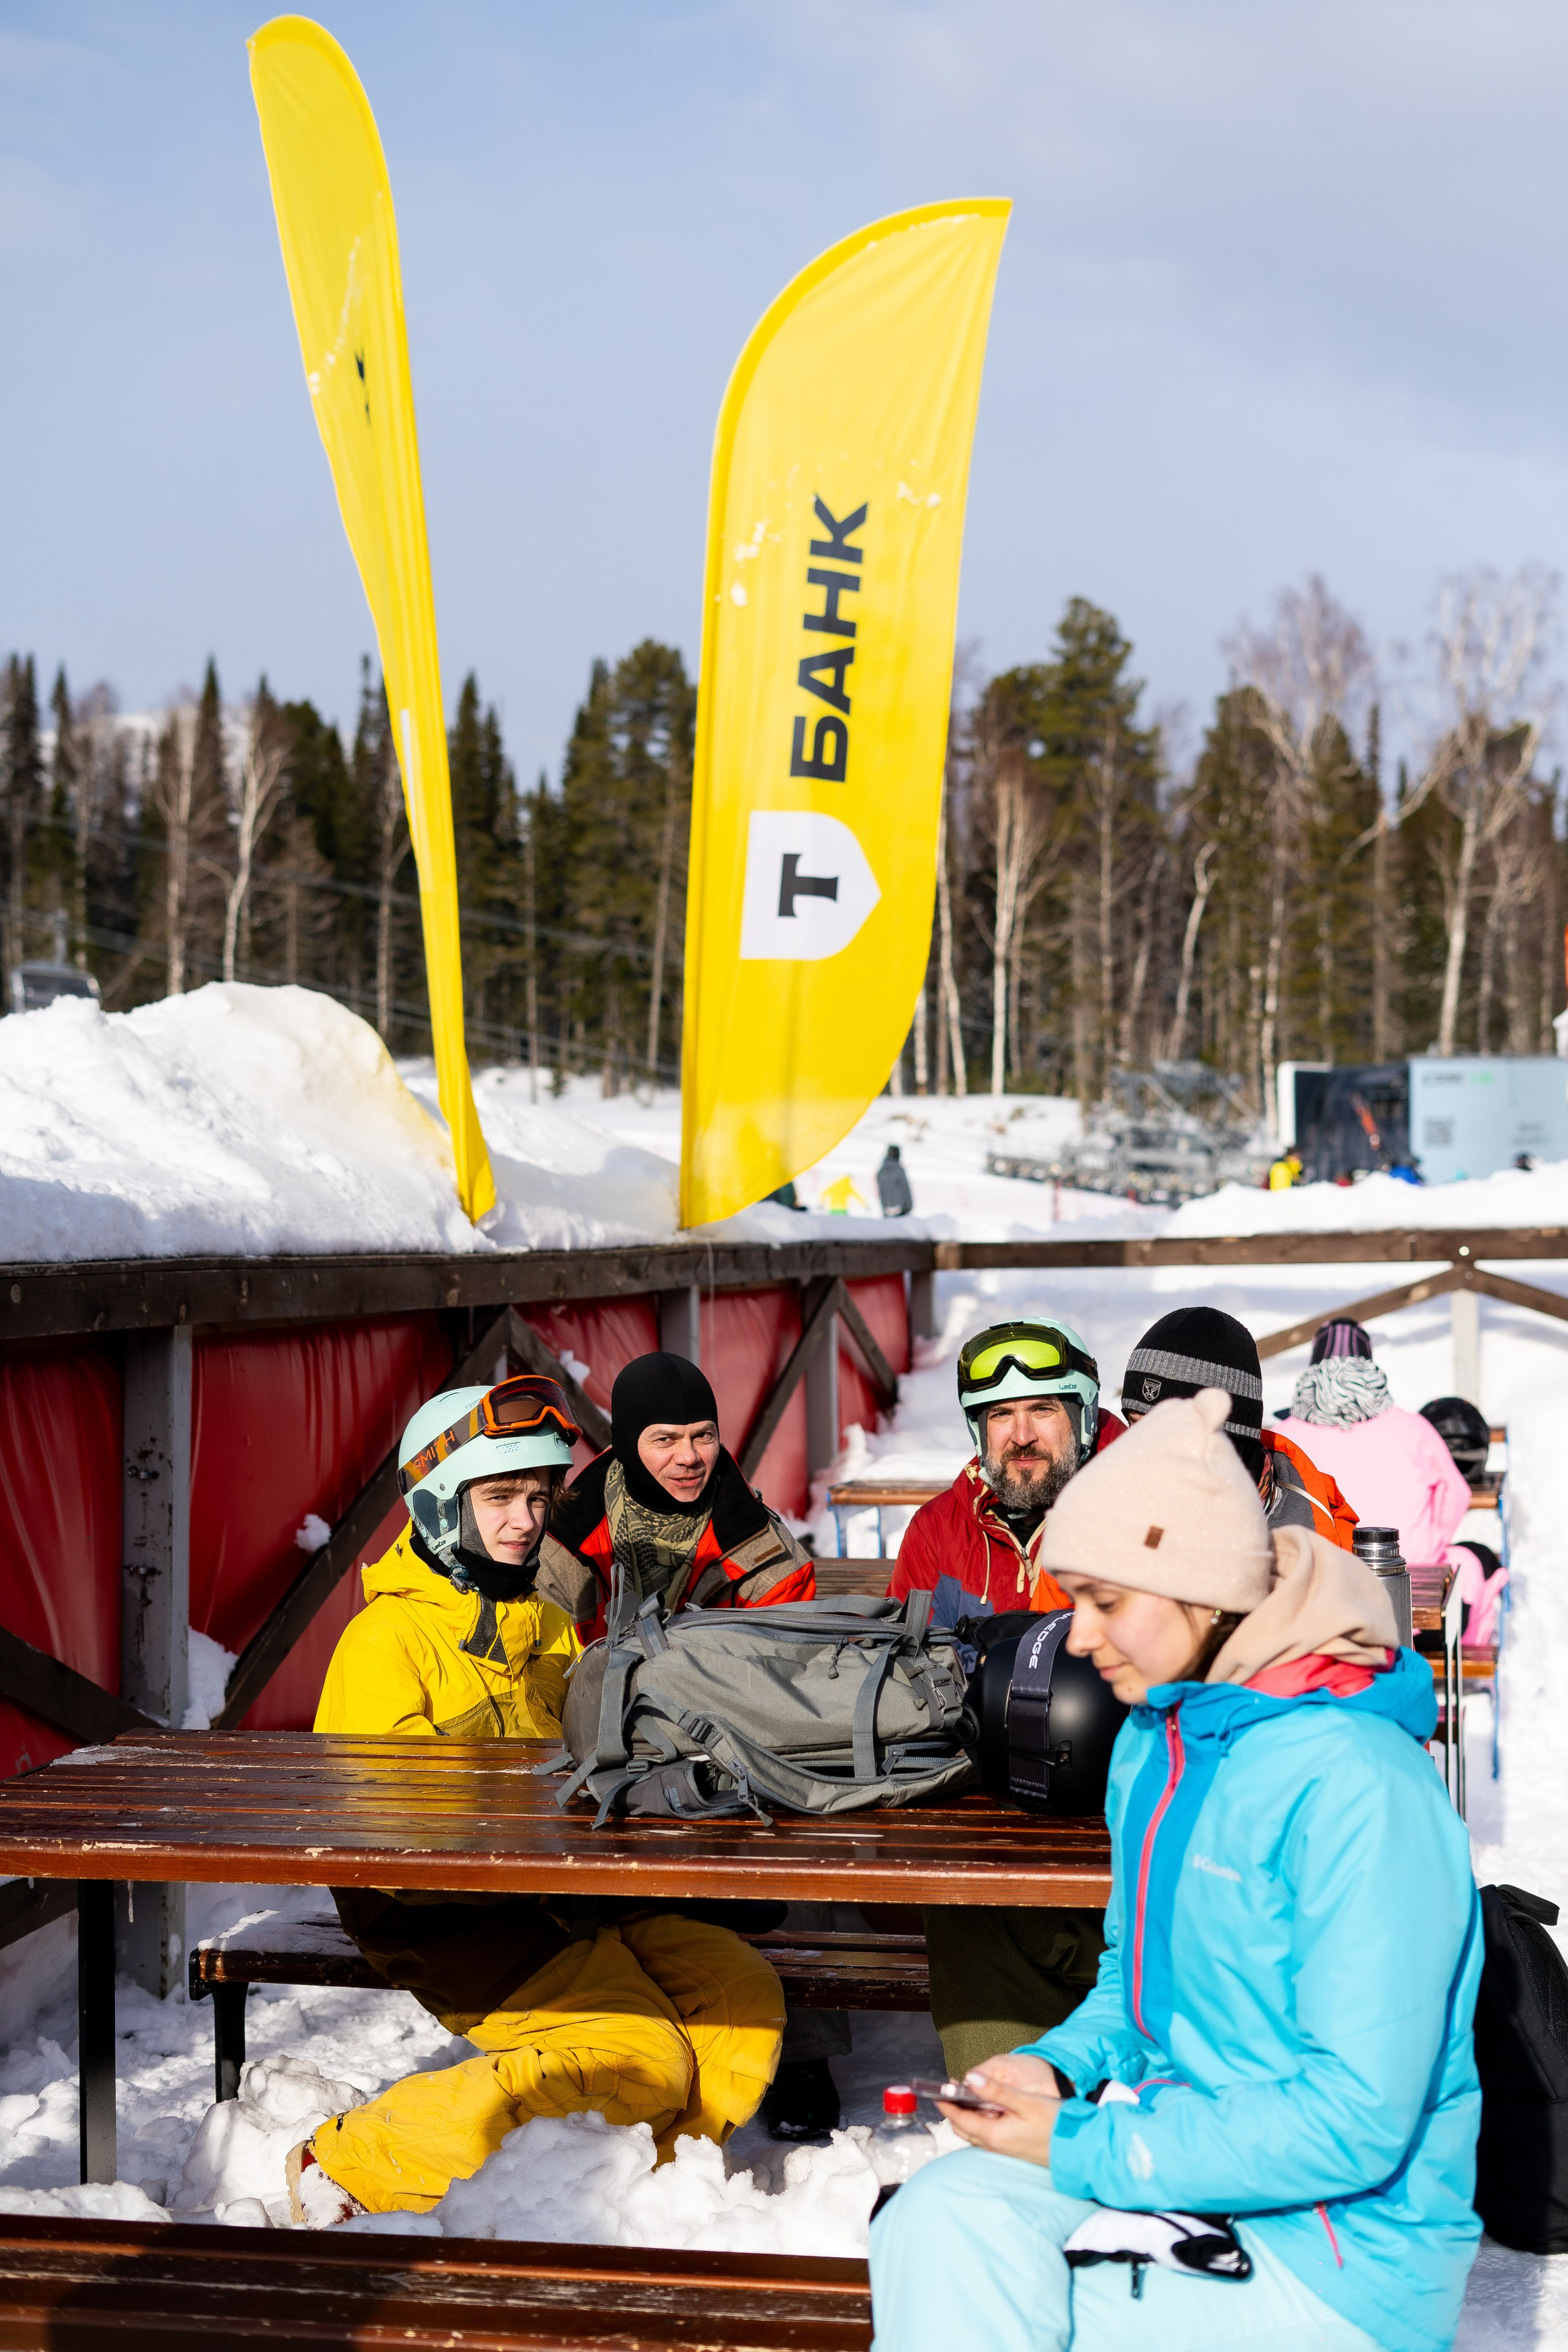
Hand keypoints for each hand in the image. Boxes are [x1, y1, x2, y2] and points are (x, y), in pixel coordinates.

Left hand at [936, 2051, 1061, 2166]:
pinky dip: (982, 2121)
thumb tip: (969, 2077)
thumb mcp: (1025, 2102)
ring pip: (976, 2132)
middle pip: (964, 2128)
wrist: (1080, 2147)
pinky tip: (990, 2108)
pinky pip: (989, 2134)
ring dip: (968, 2116)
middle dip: (954, 2111)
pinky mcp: (1014, 2147)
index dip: (947, 2104)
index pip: (960, 2119)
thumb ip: (996, 2091)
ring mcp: (1005, 2149)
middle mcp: (996, 2146)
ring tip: (967, 2095)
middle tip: (949, 2091)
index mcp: (994, 2135)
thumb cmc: (1055, 2124)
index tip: (936, 2091)